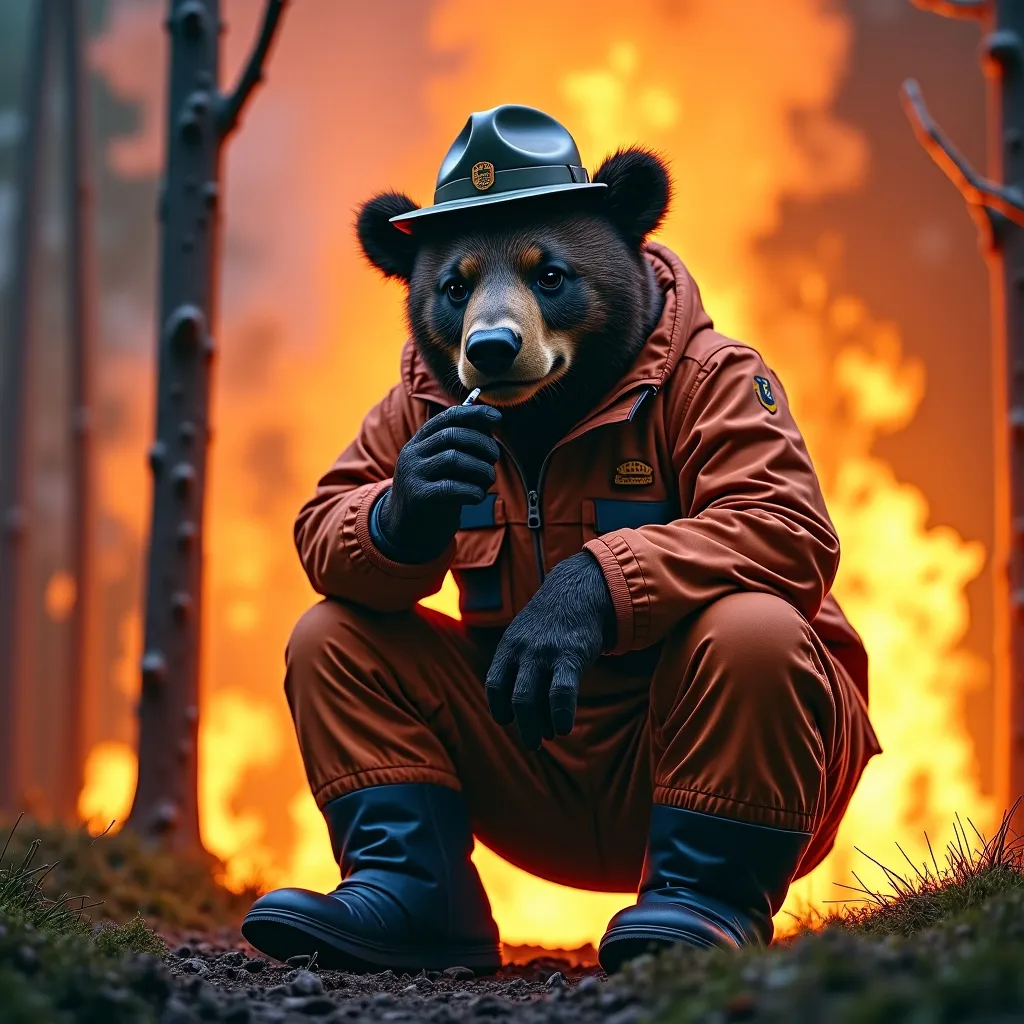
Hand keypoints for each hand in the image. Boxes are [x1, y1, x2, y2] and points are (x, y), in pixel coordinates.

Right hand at [376, 404, 501, 562]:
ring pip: (454, 458)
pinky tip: (478, 496)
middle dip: (482, 443)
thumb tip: (489, 425)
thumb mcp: (441, 467)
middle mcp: (412, 454)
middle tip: (495, 457)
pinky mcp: (419, 497)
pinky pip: (452, 487)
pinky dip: (473, 490)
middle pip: (453, 435)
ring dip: (481, 468)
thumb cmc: (434, 495)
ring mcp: (413, 474)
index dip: (474, 414)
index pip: (447, 418)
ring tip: (488, 480)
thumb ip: (459, 447)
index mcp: (419, 442)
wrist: (404, 532)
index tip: (496, 417)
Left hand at [485, 551, 614, 748]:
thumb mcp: (527, 634)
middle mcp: (522, 651)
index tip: (509, 720)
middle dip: (522, 725)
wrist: (581, 589)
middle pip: (514, 698)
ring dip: (536, 727)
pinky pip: (560, 693)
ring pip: (530, 700)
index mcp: (508, 646)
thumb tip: (521, 704)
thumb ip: (520, 664)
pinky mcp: (570, 656)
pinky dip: (560, 715)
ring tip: (544, 739)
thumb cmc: (554, 622)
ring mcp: (544, 654)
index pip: (494, 684)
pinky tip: (564, 728)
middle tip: (532, 742)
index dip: (499, 707)